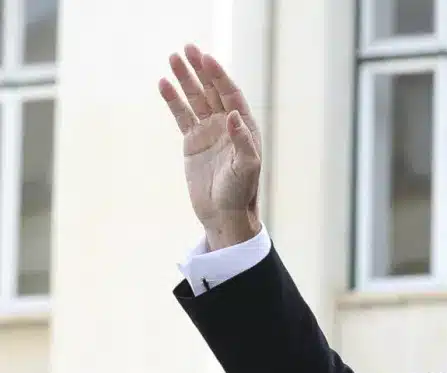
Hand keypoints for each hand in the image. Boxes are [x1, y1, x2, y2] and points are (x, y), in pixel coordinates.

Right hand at [158, 45, 262, 249]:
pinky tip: (164, 84)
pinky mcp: (192, 141)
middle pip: (212, 91)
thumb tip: (234, 114)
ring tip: (173, 58)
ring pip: (195, 99)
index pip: (231, 95)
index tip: (206, 59)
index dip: (219, 76)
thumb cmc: (240, 193)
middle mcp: (228, 126)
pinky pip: (181, 115)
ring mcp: (209, 132)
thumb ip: (243, 142)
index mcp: (244, 129)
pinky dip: (173, 99)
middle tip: (187, 48)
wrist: (223, 214)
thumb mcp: (246, 169)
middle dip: (200, 70)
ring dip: (185, 79)